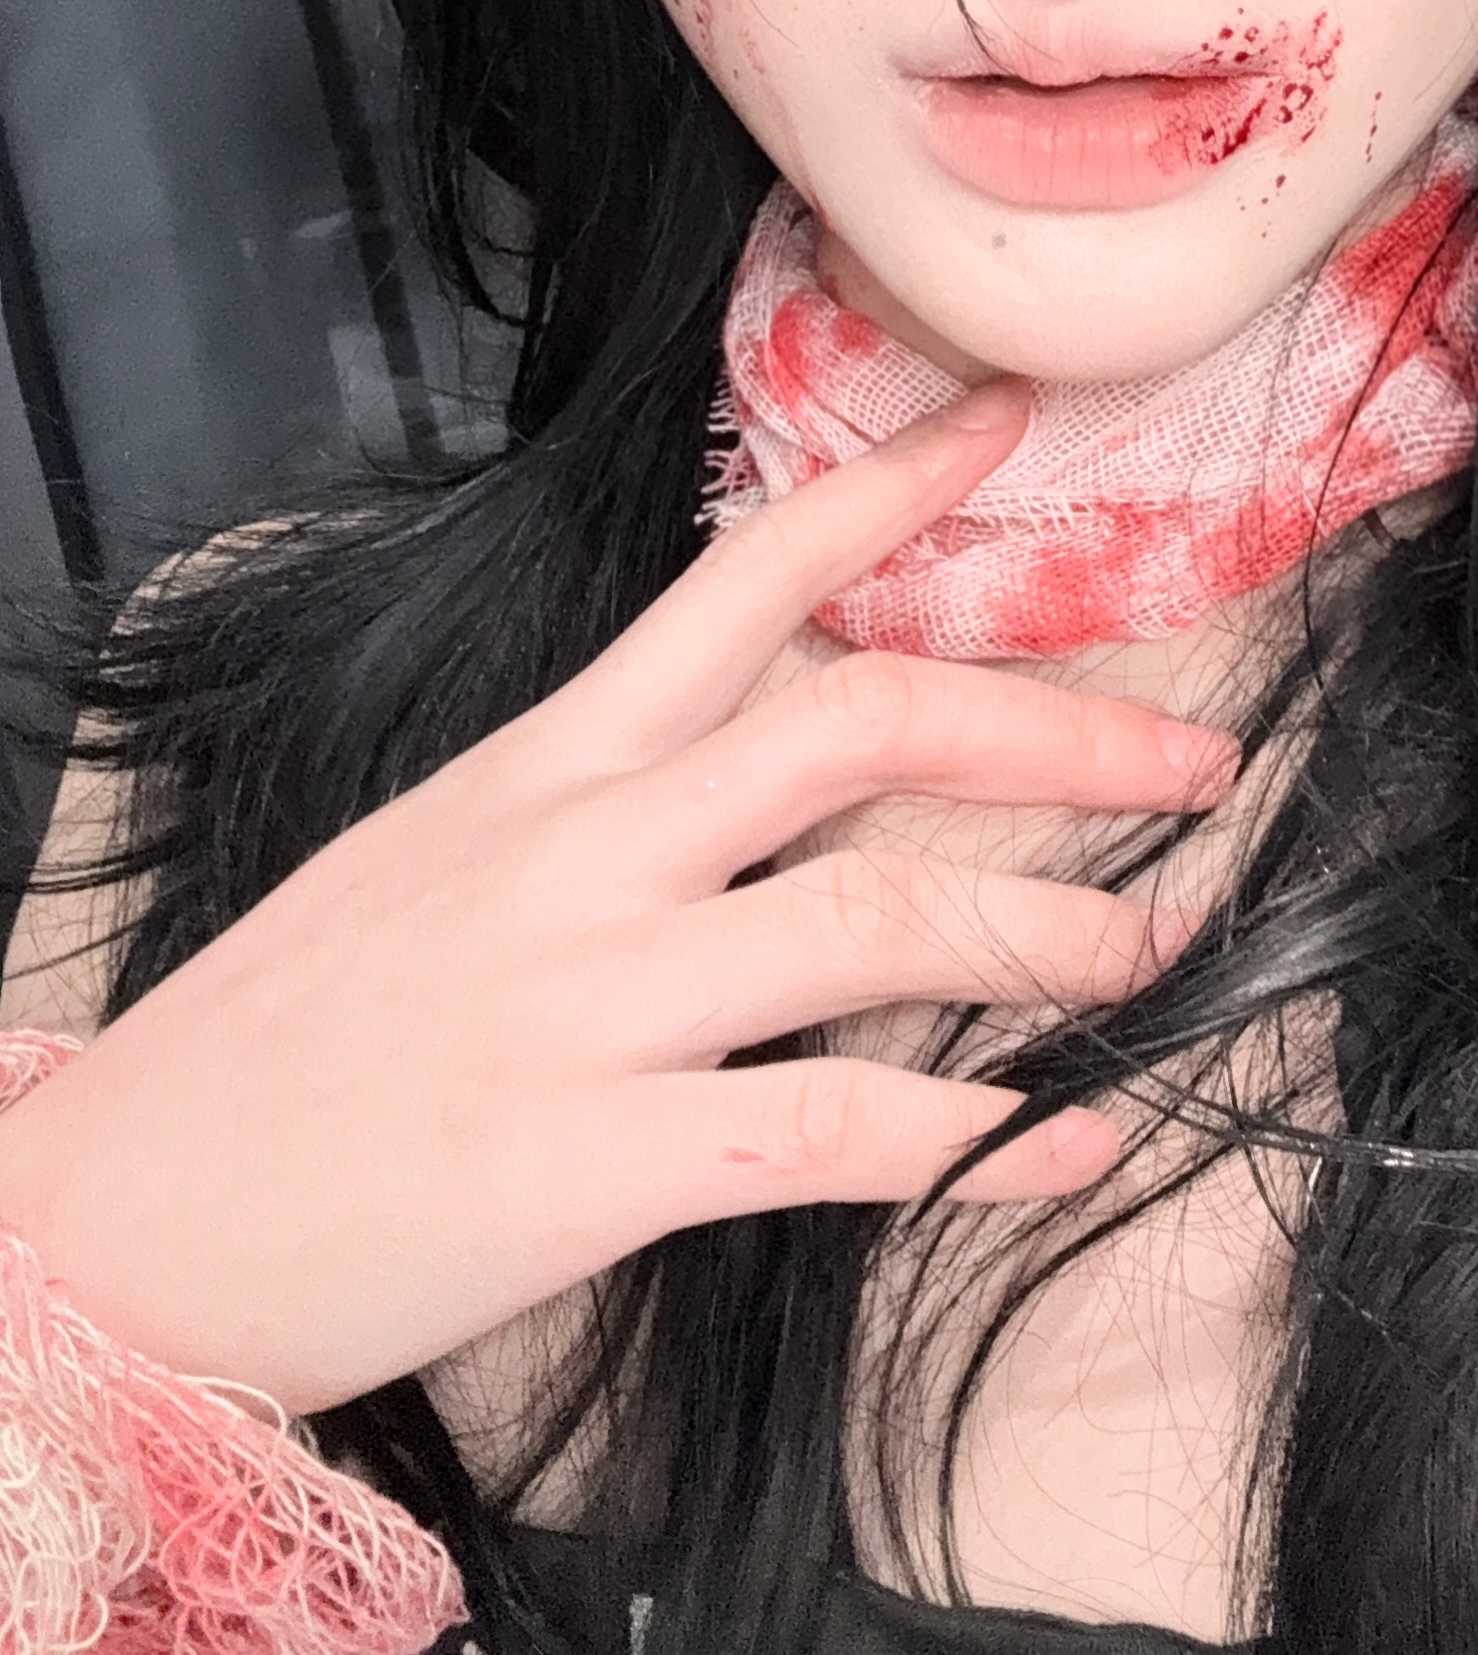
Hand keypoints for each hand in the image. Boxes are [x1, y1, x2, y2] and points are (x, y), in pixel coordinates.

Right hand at [0, 385, 1232, 1414]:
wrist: (109, 1234)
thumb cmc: (277, 1060)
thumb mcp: (424, 870)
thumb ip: (587, 814)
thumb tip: (747, 785)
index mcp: (538, 770)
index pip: (739, 582)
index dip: (889, 491)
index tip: (1013, 420)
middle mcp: (574, 857)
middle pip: (860, 722)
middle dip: (1055, 732)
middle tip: (1191, 764)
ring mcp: (585, 1006)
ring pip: (880, 918)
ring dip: (1053, 931)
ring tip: (1153, 946)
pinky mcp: (593, 1164)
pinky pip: (841, 1134)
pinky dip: (983, 1134)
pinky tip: (1068, 1134)